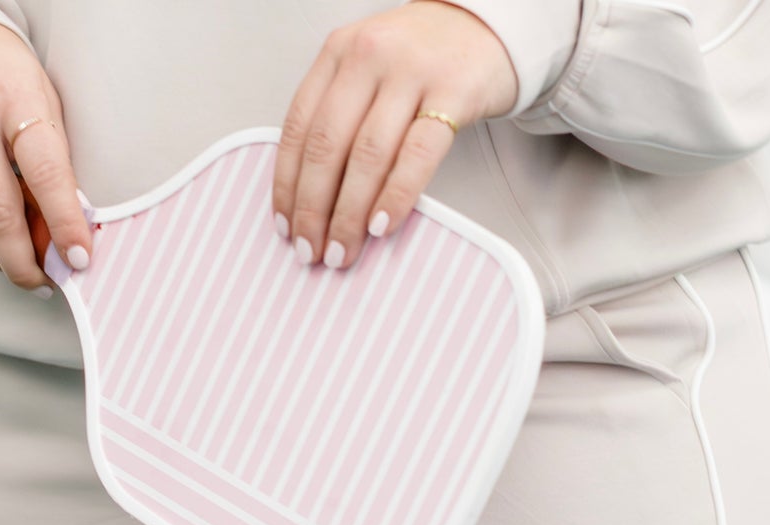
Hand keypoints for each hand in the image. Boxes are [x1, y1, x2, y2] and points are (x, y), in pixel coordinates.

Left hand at [273, 2, 516, 272]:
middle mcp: (368, 56)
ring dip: (349, 213)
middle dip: (314, 209)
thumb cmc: (419, 63)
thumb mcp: (366, 73)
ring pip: (367, 154)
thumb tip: (314, 200)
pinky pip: (418, 154)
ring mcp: (411, 71)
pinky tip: (381, 226)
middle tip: (311, 252)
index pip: (299, 127)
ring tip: (343, 251)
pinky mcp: (453, 90)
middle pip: (327, 145)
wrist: (484, 27)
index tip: (285, 228)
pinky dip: (396, 196)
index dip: (287, 185)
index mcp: (337, 52)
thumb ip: (339, 117)